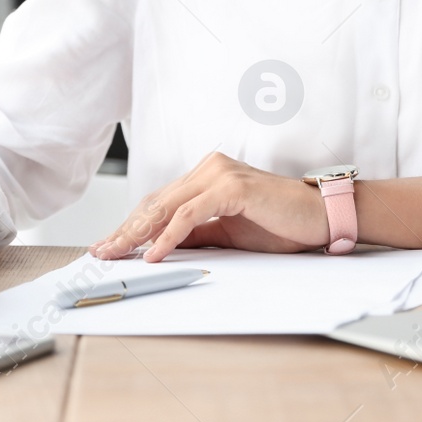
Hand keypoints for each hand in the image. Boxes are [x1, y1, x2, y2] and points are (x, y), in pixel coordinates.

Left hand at [89, 152, 330, 262]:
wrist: (320, 218)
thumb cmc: (280, 224)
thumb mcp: (228, 233)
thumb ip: (197, 234)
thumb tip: (161, 246)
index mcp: (206, 175)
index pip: (160, 201)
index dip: (132, 224)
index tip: (110, 245)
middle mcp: (209, 168)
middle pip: (156, 202)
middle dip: (126, 229)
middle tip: (101, 252)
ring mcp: (219, 174)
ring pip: (166, 206)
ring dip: (138, 233)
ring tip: (117, 253)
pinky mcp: (230, 186)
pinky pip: (189, 215)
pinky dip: (168, 235)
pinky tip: (153, 253)